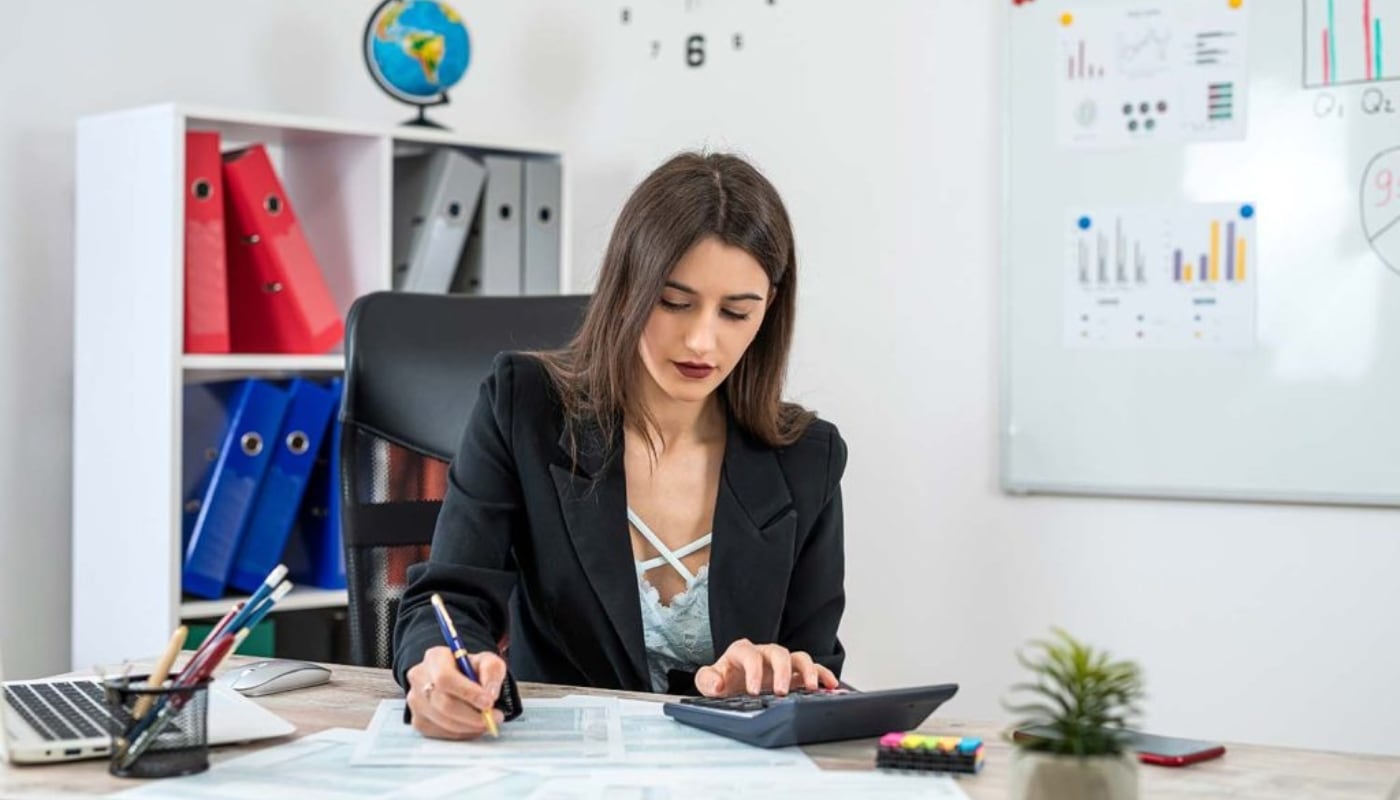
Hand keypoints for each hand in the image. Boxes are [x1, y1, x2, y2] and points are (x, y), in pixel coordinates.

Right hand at [405, 646, 506, 739]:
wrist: (460, 680)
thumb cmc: (471, 670)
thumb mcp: (488, 661)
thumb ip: (492, 671)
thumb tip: (490, 694)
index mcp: (435, 657)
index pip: (445, 678)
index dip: (468, 693)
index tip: (488, 702)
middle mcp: (419, 678)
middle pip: (443, 703)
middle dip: (472, 715)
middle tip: (494, 717)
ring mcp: (416, 701)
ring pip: (443, 721)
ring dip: (469, 726)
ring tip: (487, 721)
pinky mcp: (418, 720)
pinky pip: (441, 733)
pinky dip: (461, 733)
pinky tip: (472, 726)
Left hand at [695, 639, 838, 697]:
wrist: (733, 687)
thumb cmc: (725, 682)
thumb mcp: (710, 681)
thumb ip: (707, 680)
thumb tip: (717, 685)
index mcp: (742, 652)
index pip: (750, 655)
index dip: (753, 671)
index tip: (753, 691)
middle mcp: (765, 653)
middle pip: (778, 653)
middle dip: (782, 672)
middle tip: (781, 691)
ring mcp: (782, 663)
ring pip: (799, 657)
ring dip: (808, 670)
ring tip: (812, 687)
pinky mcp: (795, 673)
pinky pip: (813, 669)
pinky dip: (823, 675)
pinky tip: (830, 685)